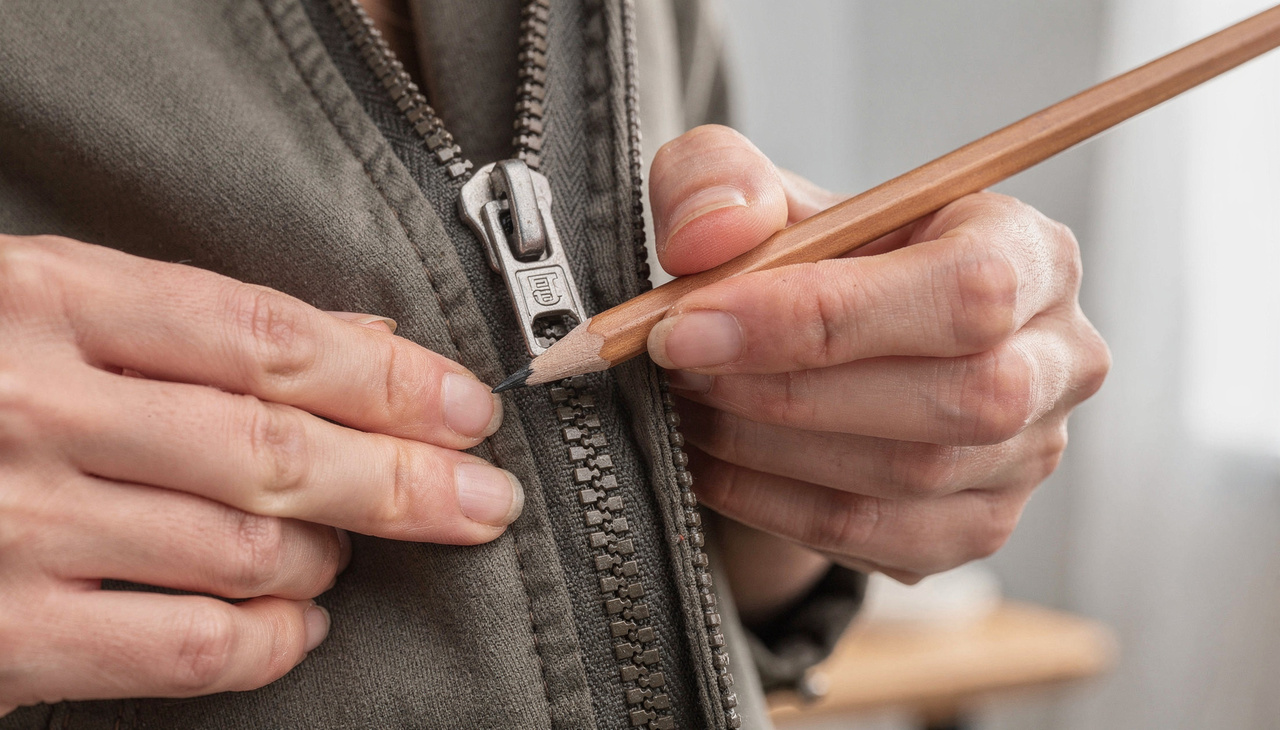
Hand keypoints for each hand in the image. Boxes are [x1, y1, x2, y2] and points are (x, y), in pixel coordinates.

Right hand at [0, 235, 517, 714]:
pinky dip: (269, 641)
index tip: (466, 406)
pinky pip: (185, 648)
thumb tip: (364, 345)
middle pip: (275, 449)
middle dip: (405, 479)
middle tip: (482, 498)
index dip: (387, 379)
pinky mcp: (1, 636)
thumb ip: (196, 323)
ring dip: (329, 558)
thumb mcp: (45, 307)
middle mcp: (31, 408)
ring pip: (244, 551)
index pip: (266, 338)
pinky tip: (294, 624)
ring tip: (345, 550)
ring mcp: (13, 525)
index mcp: (45, 302)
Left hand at [647, 126, 1108, 592]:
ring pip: (914, 476)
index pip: (968, 290)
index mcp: (1029, 251)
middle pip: (963, 397)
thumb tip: (709, 238)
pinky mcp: (979, 525)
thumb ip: (717, 179)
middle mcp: (1058, 357)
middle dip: (790, 391)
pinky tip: (709, 467)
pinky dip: (774, 508)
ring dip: (770, 449)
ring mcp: (1030, 454)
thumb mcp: (753, 193)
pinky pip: (879, 538)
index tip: (690, 326)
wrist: (820, 353)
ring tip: (687, 408)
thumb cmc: (807, 260)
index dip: (821, 316)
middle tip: (682, 369)